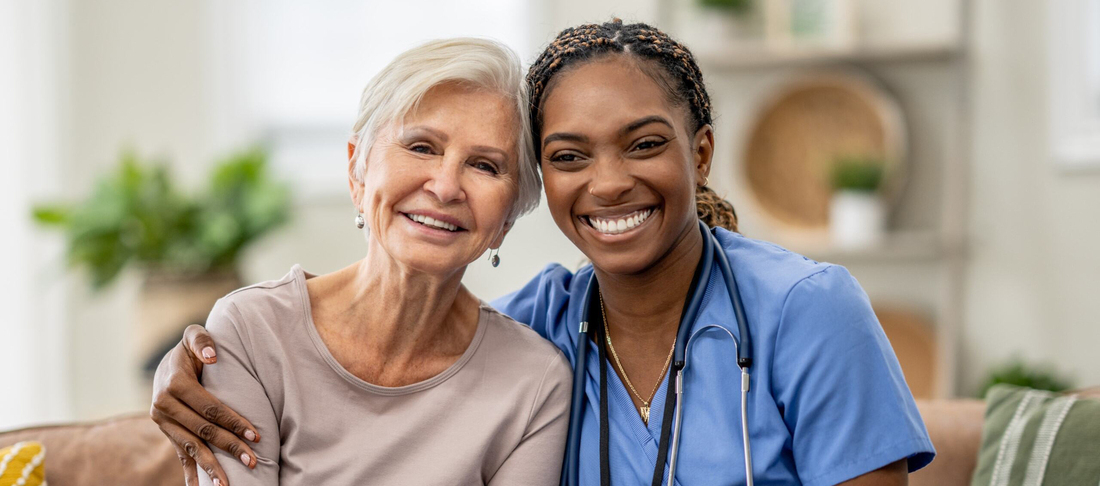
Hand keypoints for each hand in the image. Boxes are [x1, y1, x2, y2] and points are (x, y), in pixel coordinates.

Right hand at [150, 324, 260, 485]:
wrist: (166, 364)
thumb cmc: (190, 350)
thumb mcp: (192, 337)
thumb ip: (201, 340)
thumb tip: (212, 356)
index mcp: (174, 384)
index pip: (209, 408)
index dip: (232, 421)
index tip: (255, 435)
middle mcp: (163, 406)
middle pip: (203, 431)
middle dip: (229, 447)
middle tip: (253, 460)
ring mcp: (163, 422)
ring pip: (191, 447)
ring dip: (211, 467)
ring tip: (227, 485)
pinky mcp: (166, 433)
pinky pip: (180, 455)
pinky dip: (191, 474)